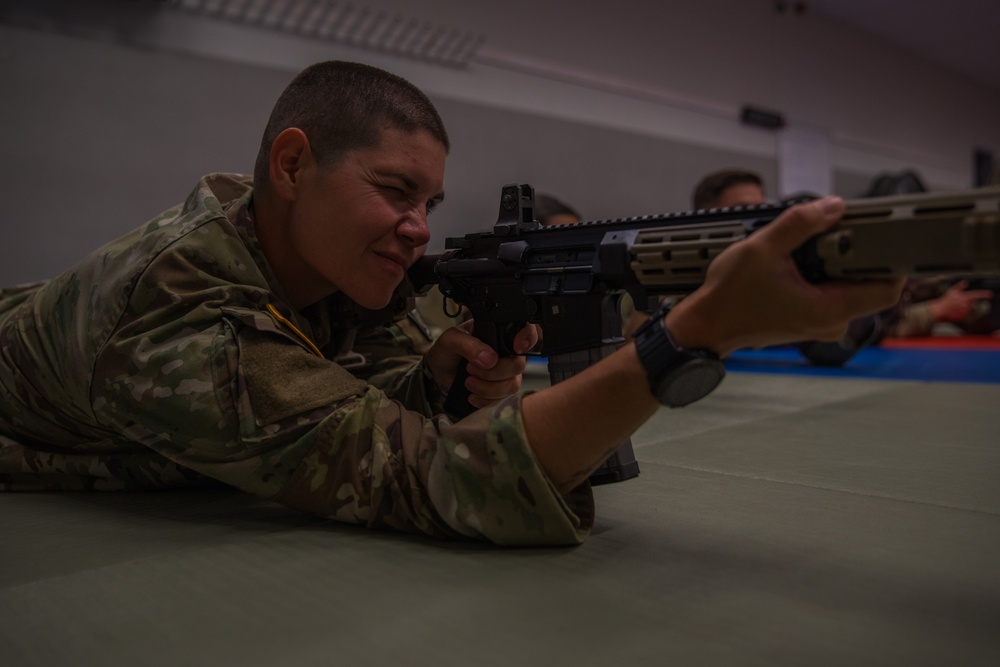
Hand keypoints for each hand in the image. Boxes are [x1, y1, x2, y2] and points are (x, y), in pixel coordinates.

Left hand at [424, 320, 539, 407]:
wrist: (437, 374)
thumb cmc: (446, 352)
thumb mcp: (451, 340)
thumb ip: (469, 344)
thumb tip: (489, 358)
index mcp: (499, 334)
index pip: (526, 333)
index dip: (527, 339)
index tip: (516, 348)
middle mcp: (506, 354)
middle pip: (518, 365)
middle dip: (493, 371)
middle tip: (471, 368)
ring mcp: (505, 374)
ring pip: (512, 385)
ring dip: (487, 387)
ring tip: (468, 381)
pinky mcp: (499, 393)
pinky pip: (503, 401)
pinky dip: (485, 400)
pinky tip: (472, 394)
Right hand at [666, 196, 904, 355]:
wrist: (705, 326)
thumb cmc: (729, 298)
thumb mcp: (761, 249)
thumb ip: (799, 223)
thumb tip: (832, 206)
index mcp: (828, 310)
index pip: (888, 289)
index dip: (892, 260)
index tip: (883, 238)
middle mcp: (830, 322)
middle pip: (869, 284)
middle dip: (858, 256)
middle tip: (836, 235)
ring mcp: (820, 324)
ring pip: (848, 288)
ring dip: (837, 265)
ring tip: (810, 248)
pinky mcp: (808, 321)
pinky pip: (831, 295)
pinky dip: (823, 275)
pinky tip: (800, 262)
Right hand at [927, 280, 992, 322]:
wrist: (938, 310)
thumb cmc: (944, 300)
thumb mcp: (951, 291)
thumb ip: (960, 286)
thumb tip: (965, 282)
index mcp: (965, 297)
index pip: (977, 295)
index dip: (984, 294)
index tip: (990, 294)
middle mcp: (966, 304)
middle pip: (971, 303)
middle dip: (966, 302)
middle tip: (957, 302)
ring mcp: (965, 311)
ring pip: (967, 309)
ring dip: (962, 308)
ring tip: (954, 307)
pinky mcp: (962, 317)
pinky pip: (964, 314)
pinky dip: (960, 313)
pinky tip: (954, 311)